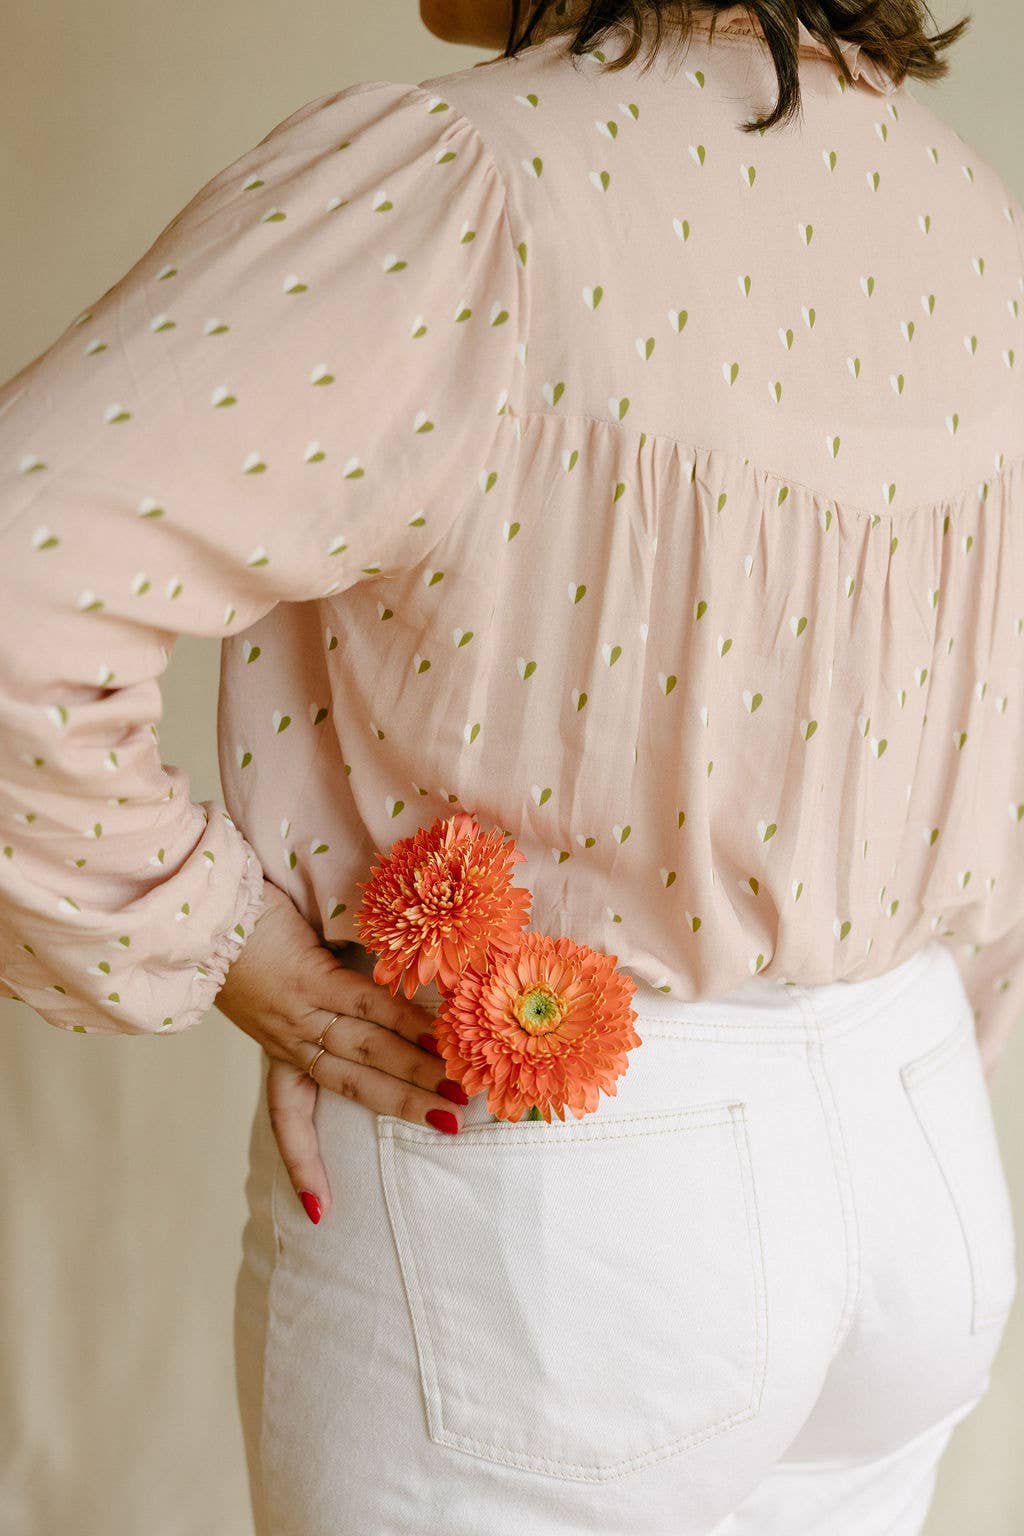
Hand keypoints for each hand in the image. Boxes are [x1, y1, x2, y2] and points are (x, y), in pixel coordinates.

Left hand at [214, 877, 468, 1222]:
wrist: (203, 908)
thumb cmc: (241, 934)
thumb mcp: (272, 983)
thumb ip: (312, 1000)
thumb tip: (364, 1010)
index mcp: (277, 1046)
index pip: (289, 1116)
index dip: (304, 1161)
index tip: (318, 1213)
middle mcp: (289, 1037)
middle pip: (353, 1084)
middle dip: (404, 1108)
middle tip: (452, 1126)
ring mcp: (301, 1010)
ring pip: (367, 1049)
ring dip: (417, 1071)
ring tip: (458, 1088)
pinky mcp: (310, 978)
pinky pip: (367, 1006)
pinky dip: (406, 1021)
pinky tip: (438, 1034)